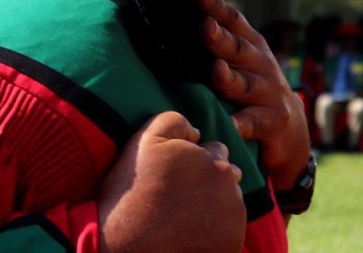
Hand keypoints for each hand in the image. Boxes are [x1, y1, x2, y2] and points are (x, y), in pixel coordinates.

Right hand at [98, 112, 244, 252]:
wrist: (128, 250)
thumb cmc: (131, 194)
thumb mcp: (144, 142)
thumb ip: (173, 122)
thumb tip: (197, 131)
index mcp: (214, 158)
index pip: (215, 150)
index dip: (193, 161)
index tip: (173, 176)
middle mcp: (230, 185)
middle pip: (227, 176)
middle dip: (208, 180)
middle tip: (177, 196)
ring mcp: (234, 217)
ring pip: (228, 202)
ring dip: (214, 204)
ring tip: (181, 216)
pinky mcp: (232, 242)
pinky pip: (228, 229)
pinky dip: (214, 230)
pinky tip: (188, 233)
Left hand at [197, 0, 310, 192]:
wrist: (291, 128)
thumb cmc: (253, 85)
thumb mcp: (242, 59)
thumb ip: (219, 40)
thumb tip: (178, 16)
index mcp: (250, 44)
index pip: (232, 20)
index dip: (215, 5)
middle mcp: (260, 63)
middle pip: (237, 49)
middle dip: (220, 38)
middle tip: (205, 26)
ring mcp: (268, 92)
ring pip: (245, 84)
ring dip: (230, 78)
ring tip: (218, 71)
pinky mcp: (272, 120)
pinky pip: (253, 122)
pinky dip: (240, 123)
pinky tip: (229, 124)